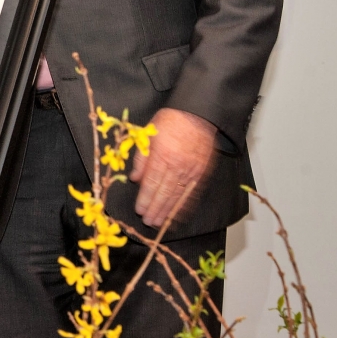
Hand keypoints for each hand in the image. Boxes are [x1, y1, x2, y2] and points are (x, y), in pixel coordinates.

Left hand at [131, 107, 216, 227]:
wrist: (197, 114)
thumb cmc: (170, 122)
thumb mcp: (148, 135)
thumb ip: (141, 158)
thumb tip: (134, 178)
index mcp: (161, 155)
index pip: (151, 183)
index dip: (145, 199)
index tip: (140, 210)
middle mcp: (177, 165)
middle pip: (164, 193)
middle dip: (156, 209)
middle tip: (149, 222)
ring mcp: (191, 170)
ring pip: (178, 195)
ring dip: (169, 211)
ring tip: (161, 222)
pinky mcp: (202, 171)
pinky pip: (192, 192)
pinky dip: (185, 204)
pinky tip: (179, 213)